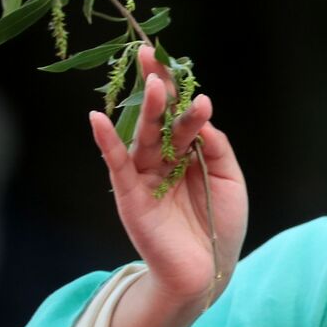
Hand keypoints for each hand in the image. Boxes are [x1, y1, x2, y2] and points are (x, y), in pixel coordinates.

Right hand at [88, 44, 247, 313]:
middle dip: (156, 86)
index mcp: (188, 152)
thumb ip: (216, 146)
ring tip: (153, 84)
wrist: (208, 271)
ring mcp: (145, 175)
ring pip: (143, 136)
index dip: (176, 87)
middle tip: (151, 55)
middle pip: (157, 117)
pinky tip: (97, 118)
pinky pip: (116, 164)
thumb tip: (202, 115)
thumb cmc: (221, 225)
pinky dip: (106, 142)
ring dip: (147, 110)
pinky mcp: (130, 195)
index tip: (173, 59)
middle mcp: (164, 159)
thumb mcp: (229, 179)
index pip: (179, 112)